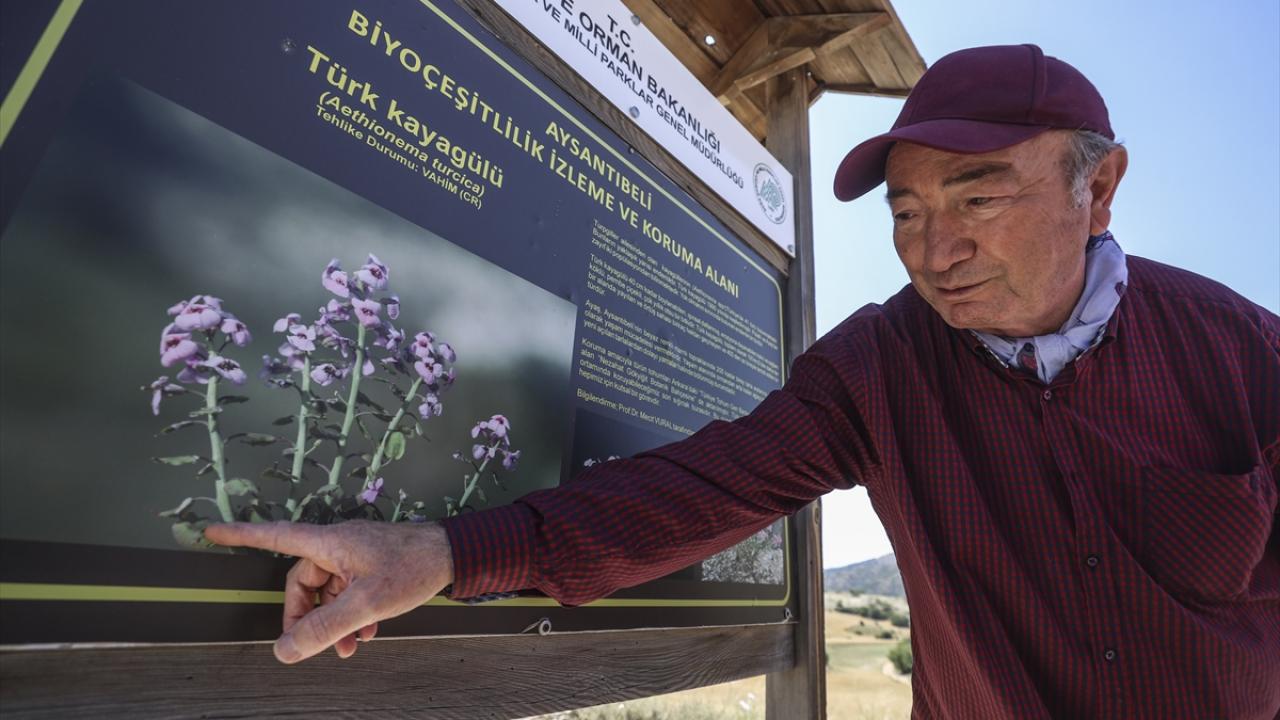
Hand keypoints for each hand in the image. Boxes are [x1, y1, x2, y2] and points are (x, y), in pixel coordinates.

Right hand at [203, 520, 453, 663]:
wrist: (456, 555)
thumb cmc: (413, 567)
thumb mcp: (366, 604)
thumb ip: (325, 628)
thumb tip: (285, 651)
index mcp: (329, 543)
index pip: (274, 536)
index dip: (242, 535)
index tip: (211, 532)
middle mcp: (338, 545)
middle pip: (302, 583)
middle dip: (306, 617)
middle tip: (314, 647)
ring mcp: (355, 555)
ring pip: (328, 592)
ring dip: (333, 622)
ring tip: (352, 647)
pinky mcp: (372, 565)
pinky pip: (349, 591)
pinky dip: (353, 613)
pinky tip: (369, 632)